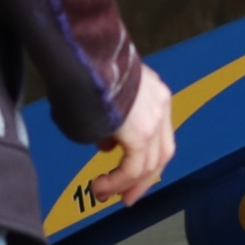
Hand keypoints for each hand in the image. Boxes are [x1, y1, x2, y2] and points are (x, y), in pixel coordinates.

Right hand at [92, 65, 173, 206]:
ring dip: (126, 183)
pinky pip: (133, 167)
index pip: (158, 133)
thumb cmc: (84, 60)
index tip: (132, 173)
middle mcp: (158, 102)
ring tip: (104, 192)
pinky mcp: (141, 130)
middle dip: (143, 179)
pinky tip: (102, 186)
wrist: (83, 49)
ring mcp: (154, 116)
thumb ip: (110, 118)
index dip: (147, 156)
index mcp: (152, 90)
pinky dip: (118, 181)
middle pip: (160, 153)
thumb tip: (105, 143)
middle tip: (126, 196)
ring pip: (149, 164)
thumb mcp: (101, 90)